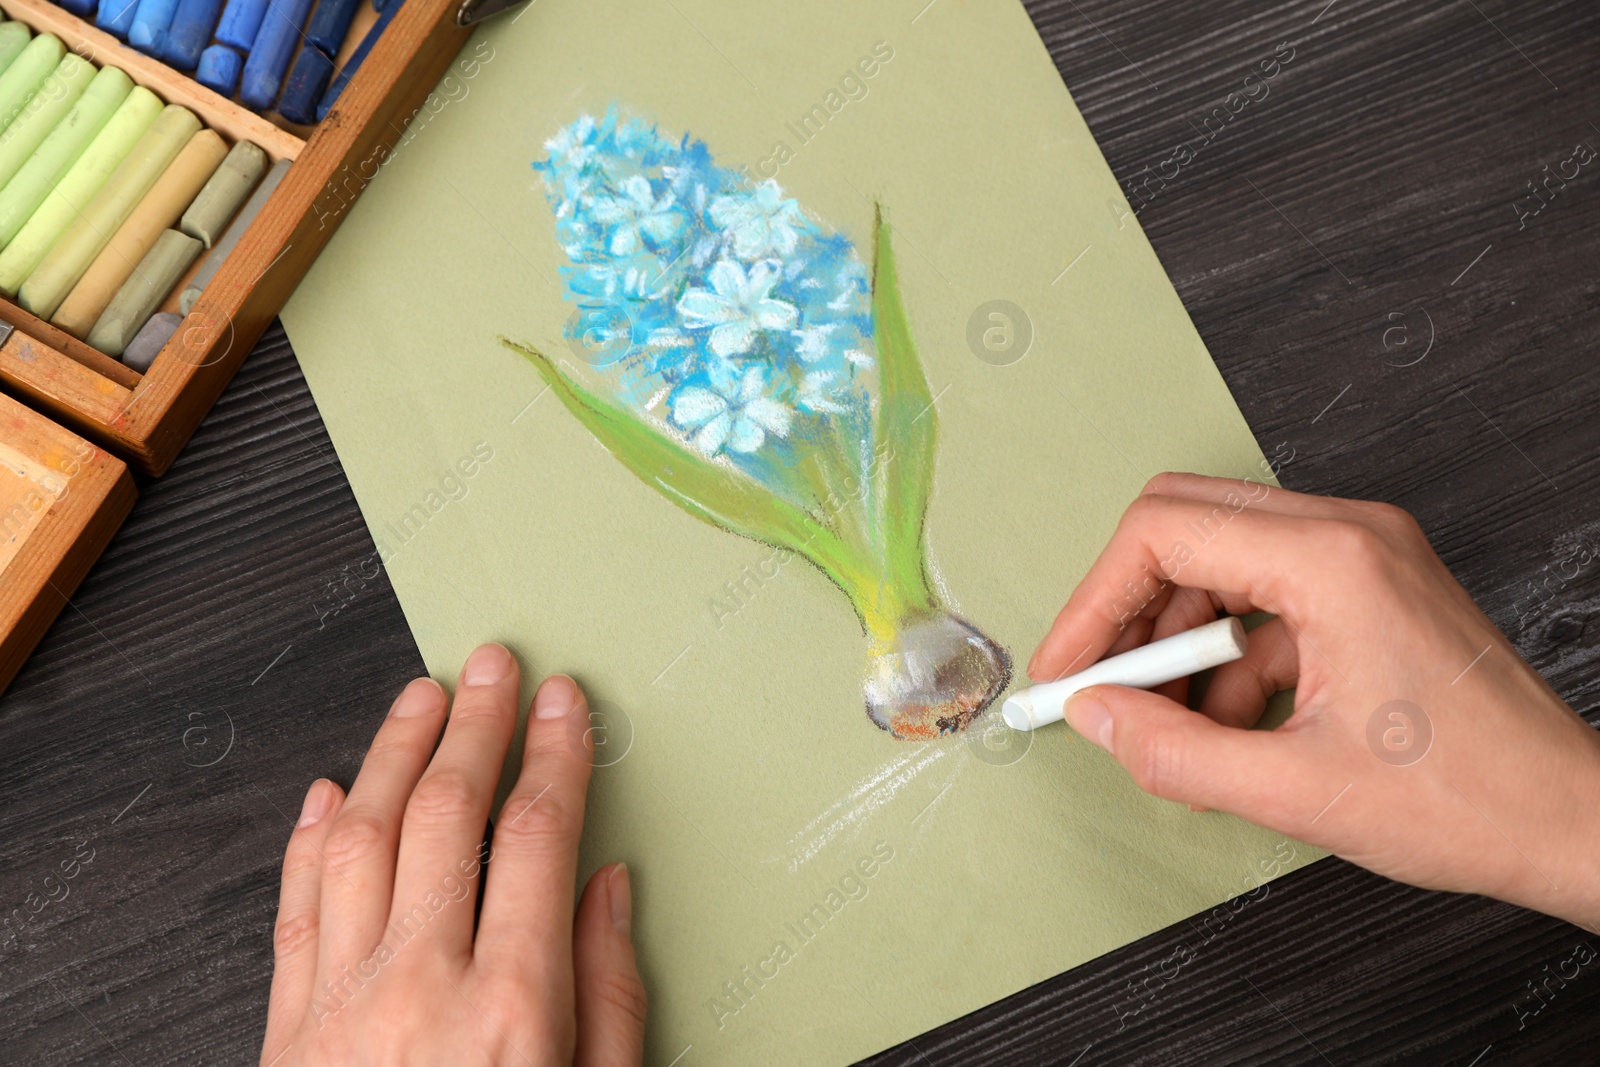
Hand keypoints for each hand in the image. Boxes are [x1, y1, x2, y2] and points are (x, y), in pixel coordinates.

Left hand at [261, 644, 645, 1064]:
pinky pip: (295, 910)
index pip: (536, 835)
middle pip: (445, 813)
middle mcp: (420, 992)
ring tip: (420, 702)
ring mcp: (343, 1007)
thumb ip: (610, 994)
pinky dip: (311, 839)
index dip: (553, 753)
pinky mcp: (290, 1035)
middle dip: (476, 724)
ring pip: (362, 840)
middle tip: (491, 669)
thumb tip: (606, 891)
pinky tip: (331, 793)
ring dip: (394, 753)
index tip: (560, 706)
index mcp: (512, 1008)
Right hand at [1030, 473, 1599, 929]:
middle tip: (1103, 683)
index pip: (1163, 532)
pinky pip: (1265, 591)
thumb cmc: (1472, 800)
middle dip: (1129, 608)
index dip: (1094, 603)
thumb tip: (1094, 716)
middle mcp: (1349, 533)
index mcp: (1332, 560)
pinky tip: (1233, 720)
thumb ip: (1173, 751)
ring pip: (1220, 556)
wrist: (1573, 820)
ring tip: (1176, 717)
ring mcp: (1364, 553)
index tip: (1069, 669)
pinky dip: (1230, 649)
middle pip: (1184, 524)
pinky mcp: (1371, 584)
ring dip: (1180, 634)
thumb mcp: (1296, 791)